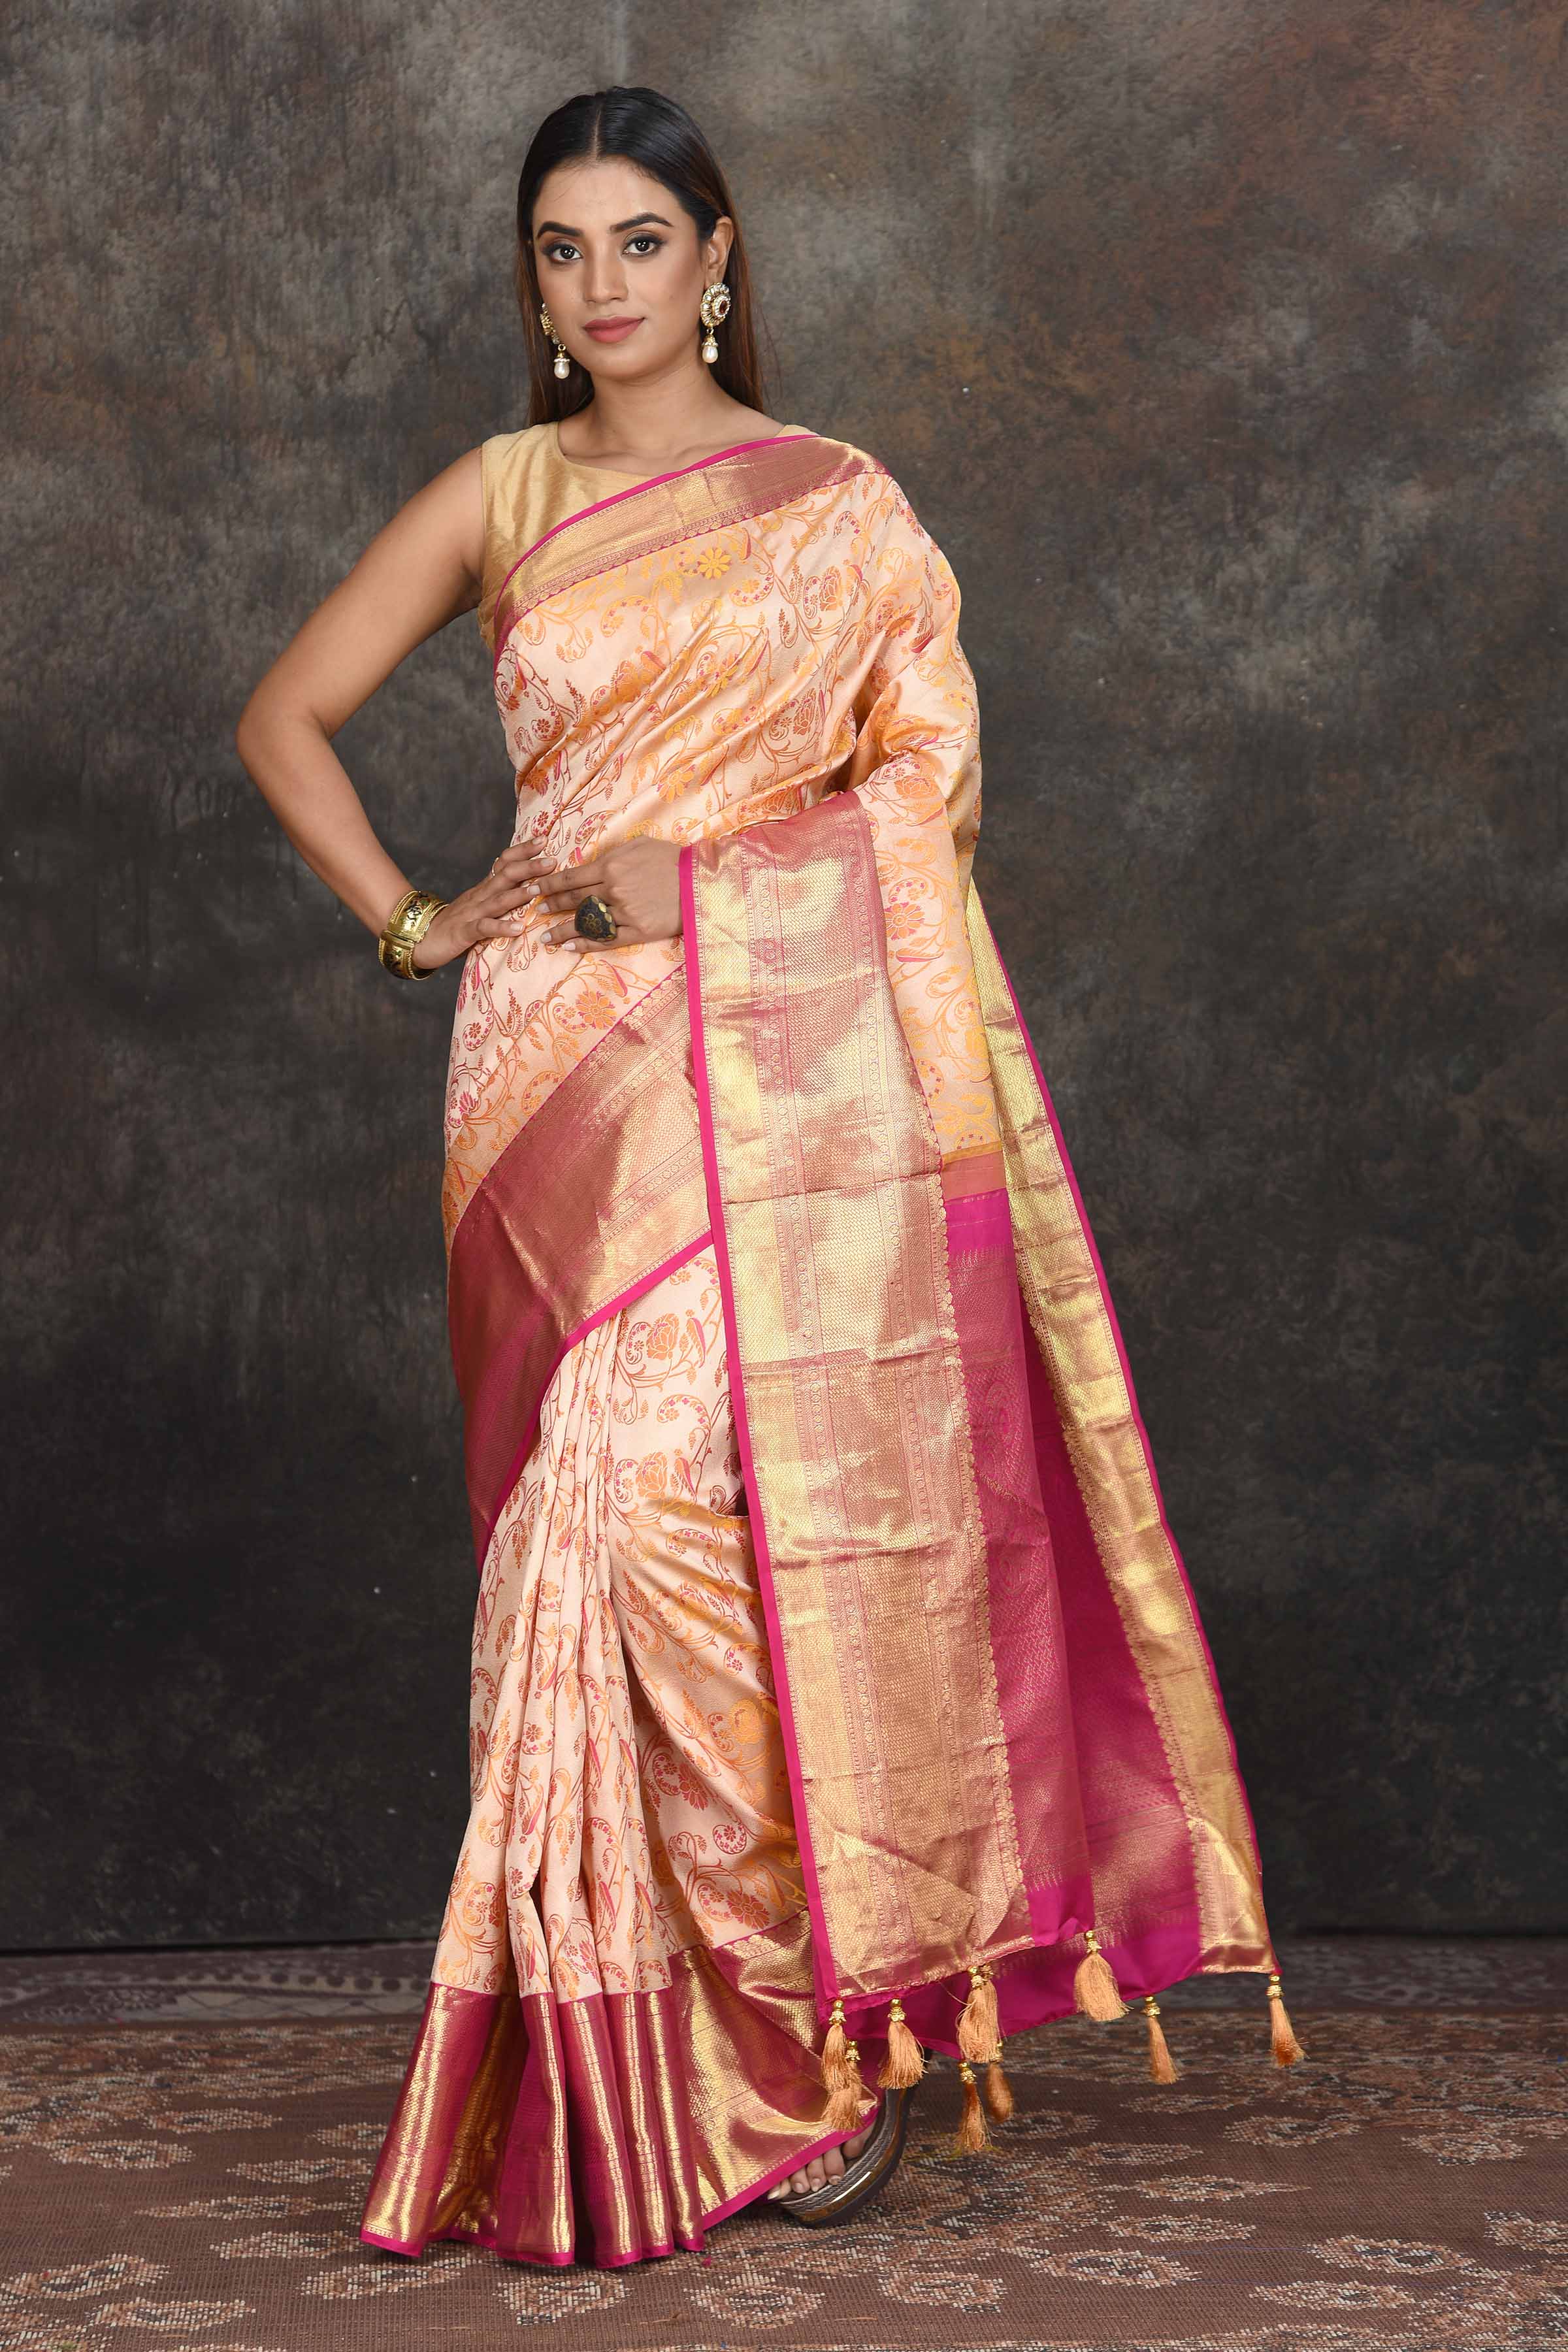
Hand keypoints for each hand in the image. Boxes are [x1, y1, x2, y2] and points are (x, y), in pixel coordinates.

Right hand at [407, 844, 557, 970]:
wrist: (421, 939)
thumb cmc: (456, 924)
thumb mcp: (480, 905)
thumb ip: (499, 894)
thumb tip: (527, 883)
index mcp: (485, 889)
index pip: (504, 863)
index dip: (522, 851)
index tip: (544, 840)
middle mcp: (479, 896)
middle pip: (505, 876)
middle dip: (529, 867)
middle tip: (552, 860)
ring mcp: (471, 913)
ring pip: (497, 900)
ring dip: (519, 893)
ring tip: (539, 888)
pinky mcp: (464, 933)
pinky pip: (484, 929)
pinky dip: (502, 927)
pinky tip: (519, 928)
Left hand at [536, 839, 682, 953]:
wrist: (700, 881)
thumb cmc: (671, 859)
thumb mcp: (640, 845)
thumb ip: (613, 855)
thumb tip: (590, 863)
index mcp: (611, 866)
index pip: (571, 877)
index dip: (549, 884)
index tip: (533, 889)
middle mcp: (613, 890)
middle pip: (574, 899)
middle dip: (551, 905)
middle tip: (535, 911)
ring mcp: (624, 912)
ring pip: (586, 922)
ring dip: (562, 930)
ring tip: (545, 937)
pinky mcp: (638, 931)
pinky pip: (607, 940)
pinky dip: (586, 945)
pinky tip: (571, 948)